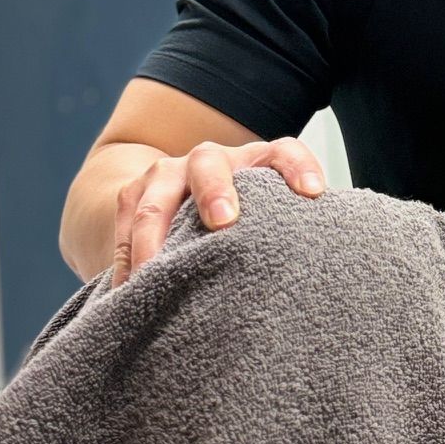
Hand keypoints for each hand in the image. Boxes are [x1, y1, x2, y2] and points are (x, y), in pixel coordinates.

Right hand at [112, 139, 325, 285]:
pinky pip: (126, 226)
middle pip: (211, 165)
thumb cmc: (246, 223)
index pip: (283, 153)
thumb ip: (286, 234)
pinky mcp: (133, 194)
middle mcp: (211, 161)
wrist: (177, 195)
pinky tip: (131, 290)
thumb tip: (318, 281)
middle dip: (217, 191)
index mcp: (256, 163)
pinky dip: (127, 259)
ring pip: (156, 199)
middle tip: (225, 222)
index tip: (313, 193)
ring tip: (156, 274)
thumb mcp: (267, 217)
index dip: (298, 168)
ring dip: (155, 236)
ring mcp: (167, 175)